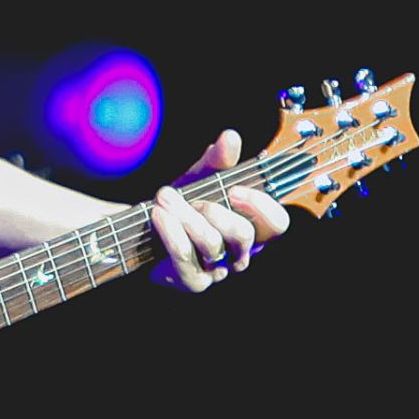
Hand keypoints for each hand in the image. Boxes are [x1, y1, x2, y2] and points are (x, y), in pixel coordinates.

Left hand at [148, 129, 289, 292]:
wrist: (142, 230)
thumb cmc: (181, 205)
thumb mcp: (199, 178)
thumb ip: (217, 161)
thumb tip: (231, 137)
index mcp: (252, 228)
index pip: (277, 224)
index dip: (261, 207)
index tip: (234, 189)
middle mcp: (240, 254)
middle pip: (244, 234)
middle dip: (213, 208)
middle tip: (189, 196)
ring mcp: (218, 271)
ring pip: (212, 244)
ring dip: (185, 215)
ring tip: (163, 198)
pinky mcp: (193, 282)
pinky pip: (185, 256)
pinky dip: (170, 231)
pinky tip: (158, 215)